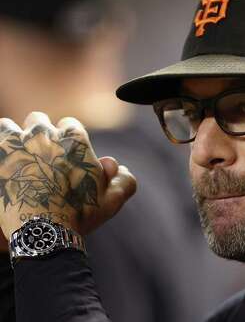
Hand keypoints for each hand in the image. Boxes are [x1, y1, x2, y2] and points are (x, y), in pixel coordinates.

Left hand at [0, 112, 136, 241]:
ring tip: (17, 157)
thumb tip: (116, 166)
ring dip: (14, 137)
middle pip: (38, 120)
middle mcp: (47, 134)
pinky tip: (3, 160)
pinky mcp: (0, 153)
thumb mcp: (112, 201)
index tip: (64, 153)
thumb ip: (124, 180)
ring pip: (11, 126)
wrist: (43, 233)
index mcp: (75, 139)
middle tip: (39, 156)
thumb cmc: (79, 216)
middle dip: (39, 134)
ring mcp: (19, 142)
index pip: (69, 124)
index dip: (67, 138)